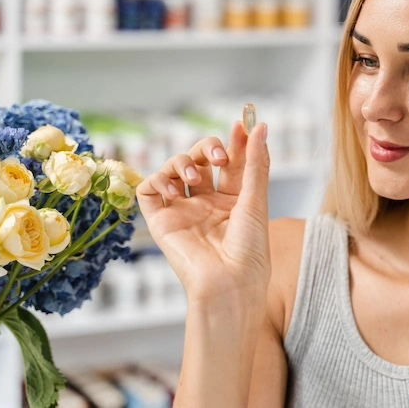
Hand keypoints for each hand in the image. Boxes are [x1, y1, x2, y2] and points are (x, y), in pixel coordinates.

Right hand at [136, 121, 270, 305]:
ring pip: (174, 169)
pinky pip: (148, 190)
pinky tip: (173, 188)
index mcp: (234, 200)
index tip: (240, 125)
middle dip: (208, 148)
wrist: (229, 282)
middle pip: (201, 159)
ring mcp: (184, 210)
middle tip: (219, 156)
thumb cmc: (250, 248)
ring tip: (194, 176)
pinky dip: (156, 179)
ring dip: (182, 161)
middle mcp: (208, 203)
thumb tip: (259, 126)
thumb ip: (256, 162)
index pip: (231, 161)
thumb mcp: (256, 199)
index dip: (234, 141)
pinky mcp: (162, 221)